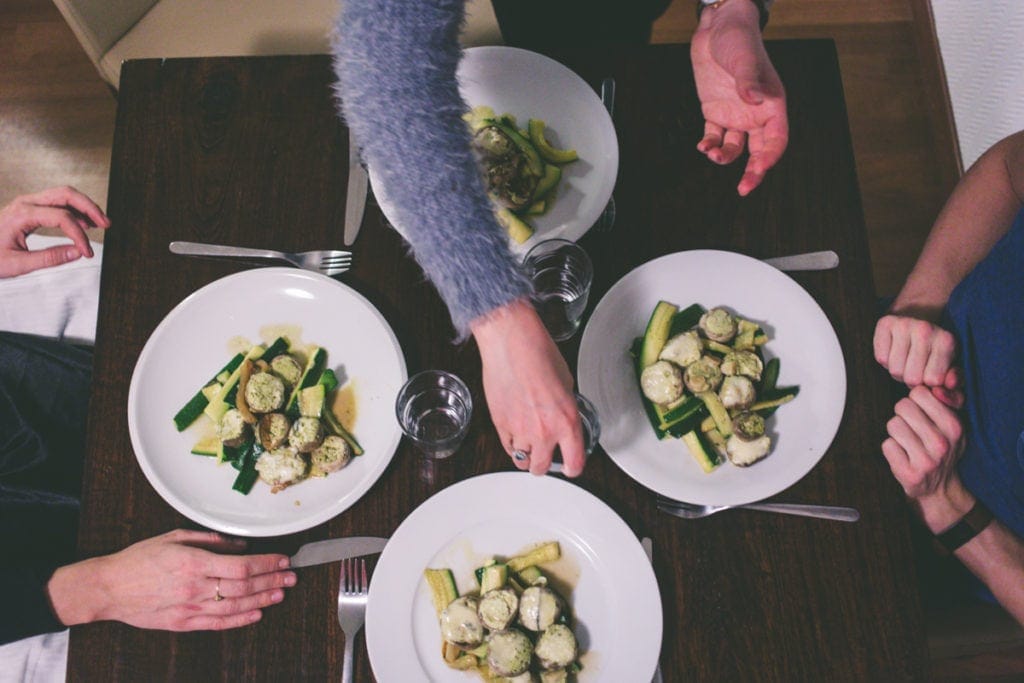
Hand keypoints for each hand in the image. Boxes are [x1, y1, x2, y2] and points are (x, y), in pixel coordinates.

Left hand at [0, 186, 109, 277]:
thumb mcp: (17, 264)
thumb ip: (49, 258)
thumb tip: (77, 253)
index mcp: (22, 214)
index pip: (62, 218)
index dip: (79, 235)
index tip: (87, 253)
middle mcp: (26, 203)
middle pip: (66, 194)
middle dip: (89, 207)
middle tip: (106, 223)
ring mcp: (28, 203)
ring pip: (64, 195)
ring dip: (84, 206)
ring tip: (101, 223)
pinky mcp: (31, 208)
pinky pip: (57, 202)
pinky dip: (75, 210)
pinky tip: (85, 223)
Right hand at [47, 529, 294, 630]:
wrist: (108, 588)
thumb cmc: (139, 559)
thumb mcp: (174, 537)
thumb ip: (210, 540)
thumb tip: (239, 544)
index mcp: (193, 562)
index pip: (241, 566)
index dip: (267, 563)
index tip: (282, 559)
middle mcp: (194, 587)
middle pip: (244, 587)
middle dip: (272, 580)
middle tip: (291, 576)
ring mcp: (189, 608)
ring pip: (235, 606)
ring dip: (262, 600)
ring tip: (281, 593)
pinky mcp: (182, 623)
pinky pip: (217, 623)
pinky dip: (240, 620)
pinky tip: (256, 614)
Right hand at [471, 299, 584, 476]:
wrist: (512, 342)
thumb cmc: (538, 353)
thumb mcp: (567, 383)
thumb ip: (566, 408)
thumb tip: (563, 416)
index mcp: (567, 421)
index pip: (575, 463)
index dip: (573, 468)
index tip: (570, 467)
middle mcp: (544, 431)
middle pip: (542, 468)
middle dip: (545, 464)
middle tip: (546, 457)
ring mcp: (520, 430)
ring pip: (522, 461)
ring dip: (526, 454)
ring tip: (528, 443)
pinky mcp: (500, 425)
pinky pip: (506, 447)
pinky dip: (511, 444)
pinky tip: (515, 434)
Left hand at [690, 0, 787, 195]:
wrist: (718, 27)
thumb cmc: (739, 40)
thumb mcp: (745, 59)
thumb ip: (750, 81)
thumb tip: (754, 100)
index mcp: (772, 104)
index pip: (777, 139)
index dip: (770, 157)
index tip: (758, 169)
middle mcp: (756, 113)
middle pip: (759, 151)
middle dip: (753, 172)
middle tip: (743, 189)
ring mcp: (736, 114)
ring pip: (735, 147)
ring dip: (725, 157)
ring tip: (711, 154)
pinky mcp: (715, 111)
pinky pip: (715, 136)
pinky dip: (709, 145)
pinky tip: (703, 146)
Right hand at [873, 314, 961, 404]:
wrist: (918, 316)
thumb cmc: (935, 347)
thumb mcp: (951, 363)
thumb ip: (955, 379)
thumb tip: (950, 384)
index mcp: (946, 341)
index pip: (932, 380)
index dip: (928, 383)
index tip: (930, 373)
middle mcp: (925, 330)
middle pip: (912, 377)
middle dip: (912, 380)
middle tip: (915, 369)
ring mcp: (903, 324)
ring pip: (895, 370)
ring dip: (898, 372)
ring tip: (905, 361)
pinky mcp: (885, 323)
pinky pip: (881, 358)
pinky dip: (885, 361)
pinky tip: (894, 352)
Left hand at [882, 385, 972, 531]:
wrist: (941, 488)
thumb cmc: (943, 447)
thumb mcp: (953, 423)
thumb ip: (948, 399)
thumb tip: (936, 387)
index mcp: (954, 426)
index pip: (919, 393)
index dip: (915, 400)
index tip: (922, 413)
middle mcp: (942, 443)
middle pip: (902, 406)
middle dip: (903, 415)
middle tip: (913, 429)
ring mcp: (926, 460)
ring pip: (892, 425)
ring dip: (896, 433)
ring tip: (910, 443)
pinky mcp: (909, 474)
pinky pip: (886, 445)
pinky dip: (892, 449)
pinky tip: (904, 457)